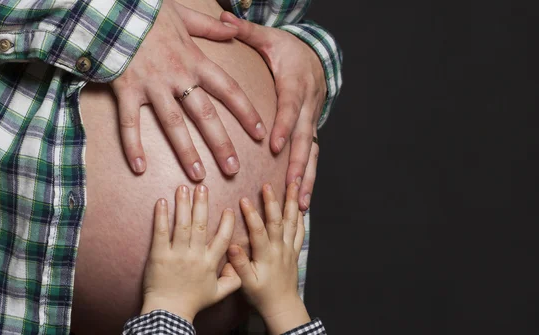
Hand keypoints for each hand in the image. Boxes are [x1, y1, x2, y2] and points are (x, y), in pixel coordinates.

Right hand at [110, 0, 266, 178]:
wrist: (111, 6)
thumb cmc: (147, 11)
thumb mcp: (184, 15)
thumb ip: (211, 27)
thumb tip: (235, 28)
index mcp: (195, 60)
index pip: (228, 89)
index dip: (246, 112)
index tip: (260, 133)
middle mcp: (177, 76)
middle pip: (205, 115)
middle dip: (221, 143)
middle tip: (233, 169)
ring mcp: (152, 84)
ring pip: (173, 124)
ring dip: (186, 151)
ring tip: (198, 175)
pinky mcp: (126, 89)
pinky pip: (130, 122)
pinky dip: (132, 145)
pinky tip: (139, 168)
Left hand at [141, 184, 240, 321]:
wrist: (169, 313)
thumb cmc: (193, 303)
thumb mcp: (218, 294)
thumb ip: (232, 280)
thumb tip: (239, 266)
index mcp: (210, 262)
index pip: (222, 238)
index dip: (226, 222)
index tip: (228, 208)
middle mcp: (195, 255)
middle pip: (200, 225)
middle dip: (202, 204)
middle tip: (202, 187)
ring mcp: (177, 254)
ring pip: (181, 225)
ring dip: (182, 204)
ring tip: (183, 188)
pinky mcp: (159, 255)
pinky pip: (161, 232)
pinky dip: (161, 216)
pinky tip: (161, 202)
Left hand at [221, 12, 325, 210]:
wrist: (315, 56)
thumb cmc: (287, 50)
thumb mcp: (269, 38)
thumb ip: (246, 32)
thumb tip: (223, 19)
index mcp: (296, 83)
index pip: (291, 106)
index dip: (285, 125)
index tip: (275, 144)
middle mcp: (308, 105)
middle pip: (306, 137)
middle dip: (299, 163)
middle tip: (291, 184)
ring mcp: (312, 120)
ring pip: (312, 152)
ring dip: (307, 178)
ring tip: (301, 203)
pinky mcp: (310, 130)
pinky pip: (311, 156)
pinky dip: (308, 178)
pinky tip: (302, 200)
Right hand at [227, 183, 310, 333]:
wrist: (282, 305)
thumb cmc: (261, 295)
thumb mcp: (246, 283)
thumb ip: (239, 264)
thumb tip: (232, 246)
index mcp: (266, 255)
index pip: (259, 231)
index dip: (251, 214)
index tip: (244, 199)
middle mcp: (280, 249)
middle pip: (278, 221)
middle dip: (273, 201)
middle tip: (268, 185)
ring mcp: (289, 248)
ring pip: (292, 222)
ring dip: (292, 202)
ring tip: (293, 185)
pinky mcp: (294, 250)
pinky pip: (300, 231)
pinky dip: (300, 217)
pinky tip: (299, 205)